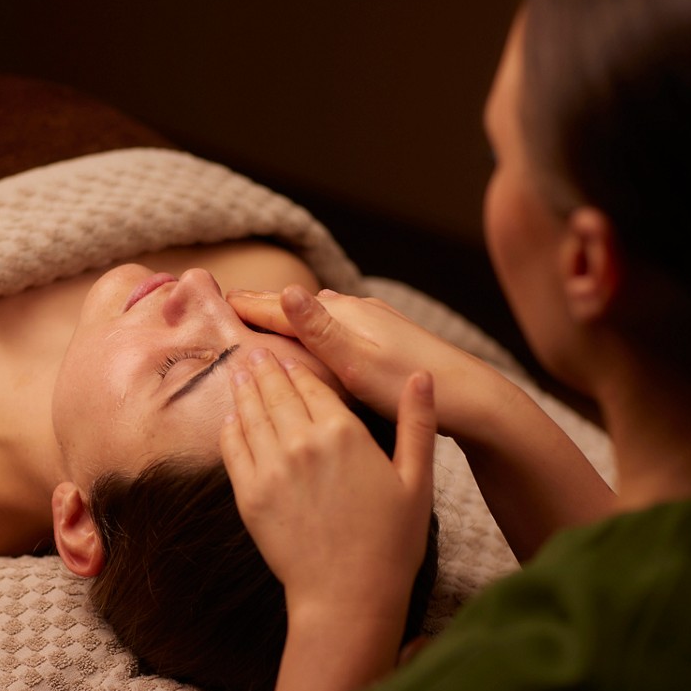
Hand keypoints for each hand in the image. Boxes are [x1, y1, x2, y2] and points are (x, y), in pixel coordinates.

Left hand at [220, 348, 436, 624]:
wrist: (348, 596)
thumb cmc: (391, 542)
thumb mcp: (417, 480)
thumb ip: (418, 422)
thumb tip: (423, 376)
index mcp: (343, 432)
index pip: (312, 385)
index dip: (297, 366)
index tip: (285, 351)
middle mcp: (302, 442)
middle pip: (276, 393)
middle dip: (264, 369)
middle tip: (253, 352)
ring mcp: (271, 467)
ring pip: (250, 414)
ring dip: (243, 389)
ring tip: (238, 371)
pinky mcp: (249, 495)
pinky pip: (233, 449)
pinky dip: (230, 427)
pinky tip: (230, 417)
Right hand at [229, 285, 487, 430]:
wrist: (472, 399)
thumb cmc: (410, 386)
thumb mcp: (358, 363)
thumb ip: (319, 330)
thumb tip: (286, 290)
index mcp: (345, 315)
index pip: (284, 306)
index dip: (250, 305)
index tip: (217, 300)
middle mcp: (358, 311)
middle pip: (300, 305)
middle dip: (265, 303)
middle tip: (231, 303)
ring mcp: (374, 323)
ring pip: (319, 313)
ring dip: (290, 314)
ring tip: (266, 316)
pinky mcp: (386, 339)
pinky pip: (336, 325)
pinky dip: (313, 326)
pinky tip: (320, 335)